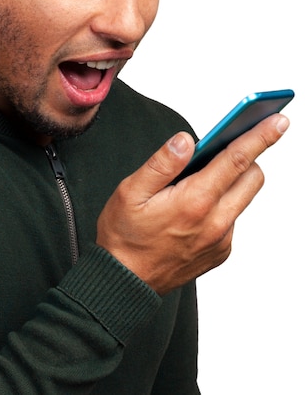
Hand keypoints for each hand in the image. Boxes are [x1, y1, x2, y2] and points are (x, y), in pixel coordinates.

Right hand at [96, 113, 289, 294]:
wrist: (125, 282)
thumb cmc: (123, 236)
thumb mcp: (131, 191)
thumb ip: (162, 163)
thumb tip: (186, 140)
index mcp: (194, 201)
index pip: (236, 159)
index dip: (259, 136)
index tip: (278, 120)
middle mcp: (216, 222)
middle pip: (252, 177)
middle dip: (246, 157)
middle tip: (223, 147)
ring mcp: (222, 240)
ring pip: (241, 198)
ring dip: (229, 182)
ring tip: (195, 183)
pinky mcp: (221, 252)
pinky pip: (231, 218)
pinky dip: (219, 205)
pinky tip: (190, 209)